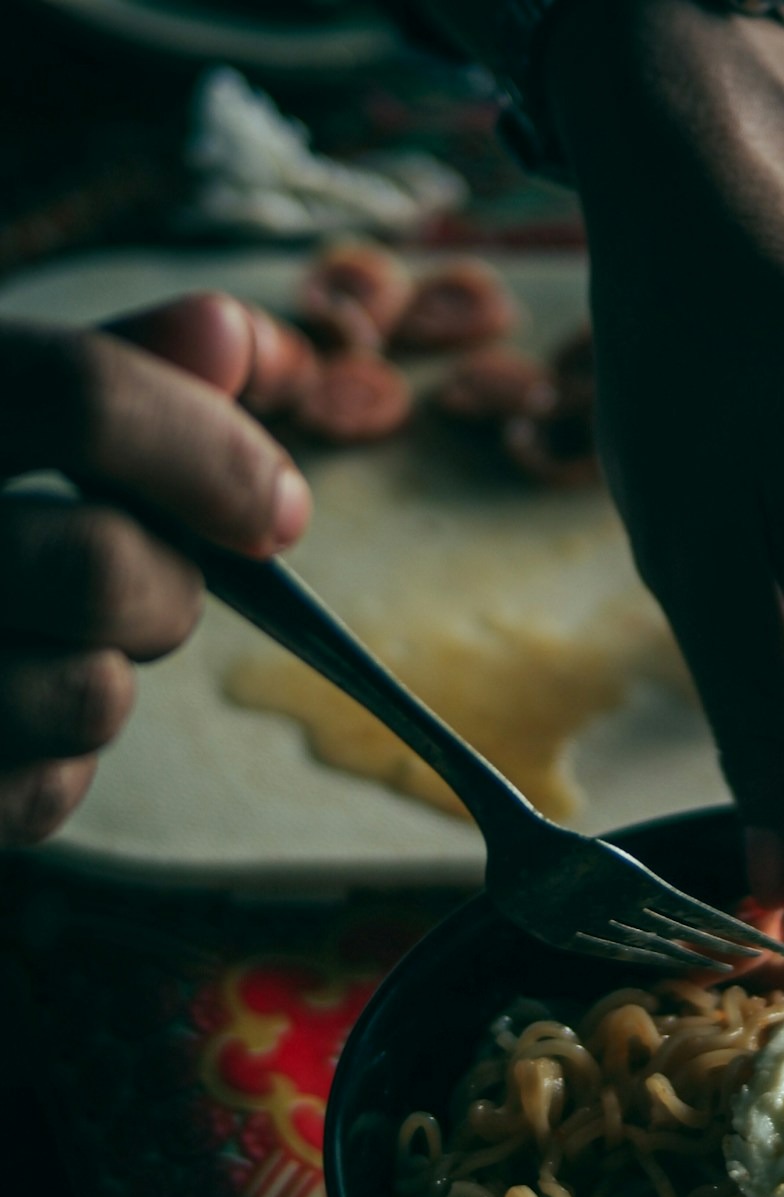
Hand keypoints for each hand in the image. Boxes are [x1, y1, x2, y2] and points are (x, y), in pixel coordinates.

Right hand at [0, 294, 310, 846]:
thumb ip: (106, 370)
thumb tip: (232, 336)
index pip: (82, 398)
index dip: (211, 452)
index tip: (278, 509)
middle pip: (104, 566)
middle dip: (172, 587)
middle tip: (149, 583)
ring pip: (93, 694)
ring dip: (114, 675)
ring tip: (54, 644)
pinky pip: (46, 793)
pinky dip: (58, 762)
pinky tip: (6, 713)